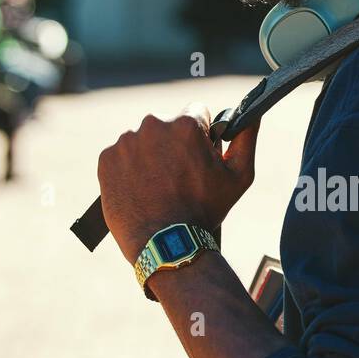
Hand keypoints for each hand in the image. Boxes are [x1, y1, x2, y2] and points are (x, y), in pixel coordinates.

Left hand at [97, 103, 259, 262]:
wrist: (166, 245)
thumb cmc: (205, 211)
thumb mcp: (239, 176)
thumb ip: (246, 138)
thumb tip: (252, 115)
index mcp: (185, 124)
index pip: (196, 113)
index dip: (201, 136)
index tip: (197, 157)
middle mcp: (152, 125)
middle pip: (167, 127)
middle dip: (173, 146)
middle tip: (178, 178)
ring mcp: (126, 142)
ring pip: (142, 141)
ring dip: (150, 157)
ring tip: (158, 188)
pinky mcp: (106, 160)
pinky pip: (120, 157)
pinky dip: (129, 170)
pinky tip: (141, 190)